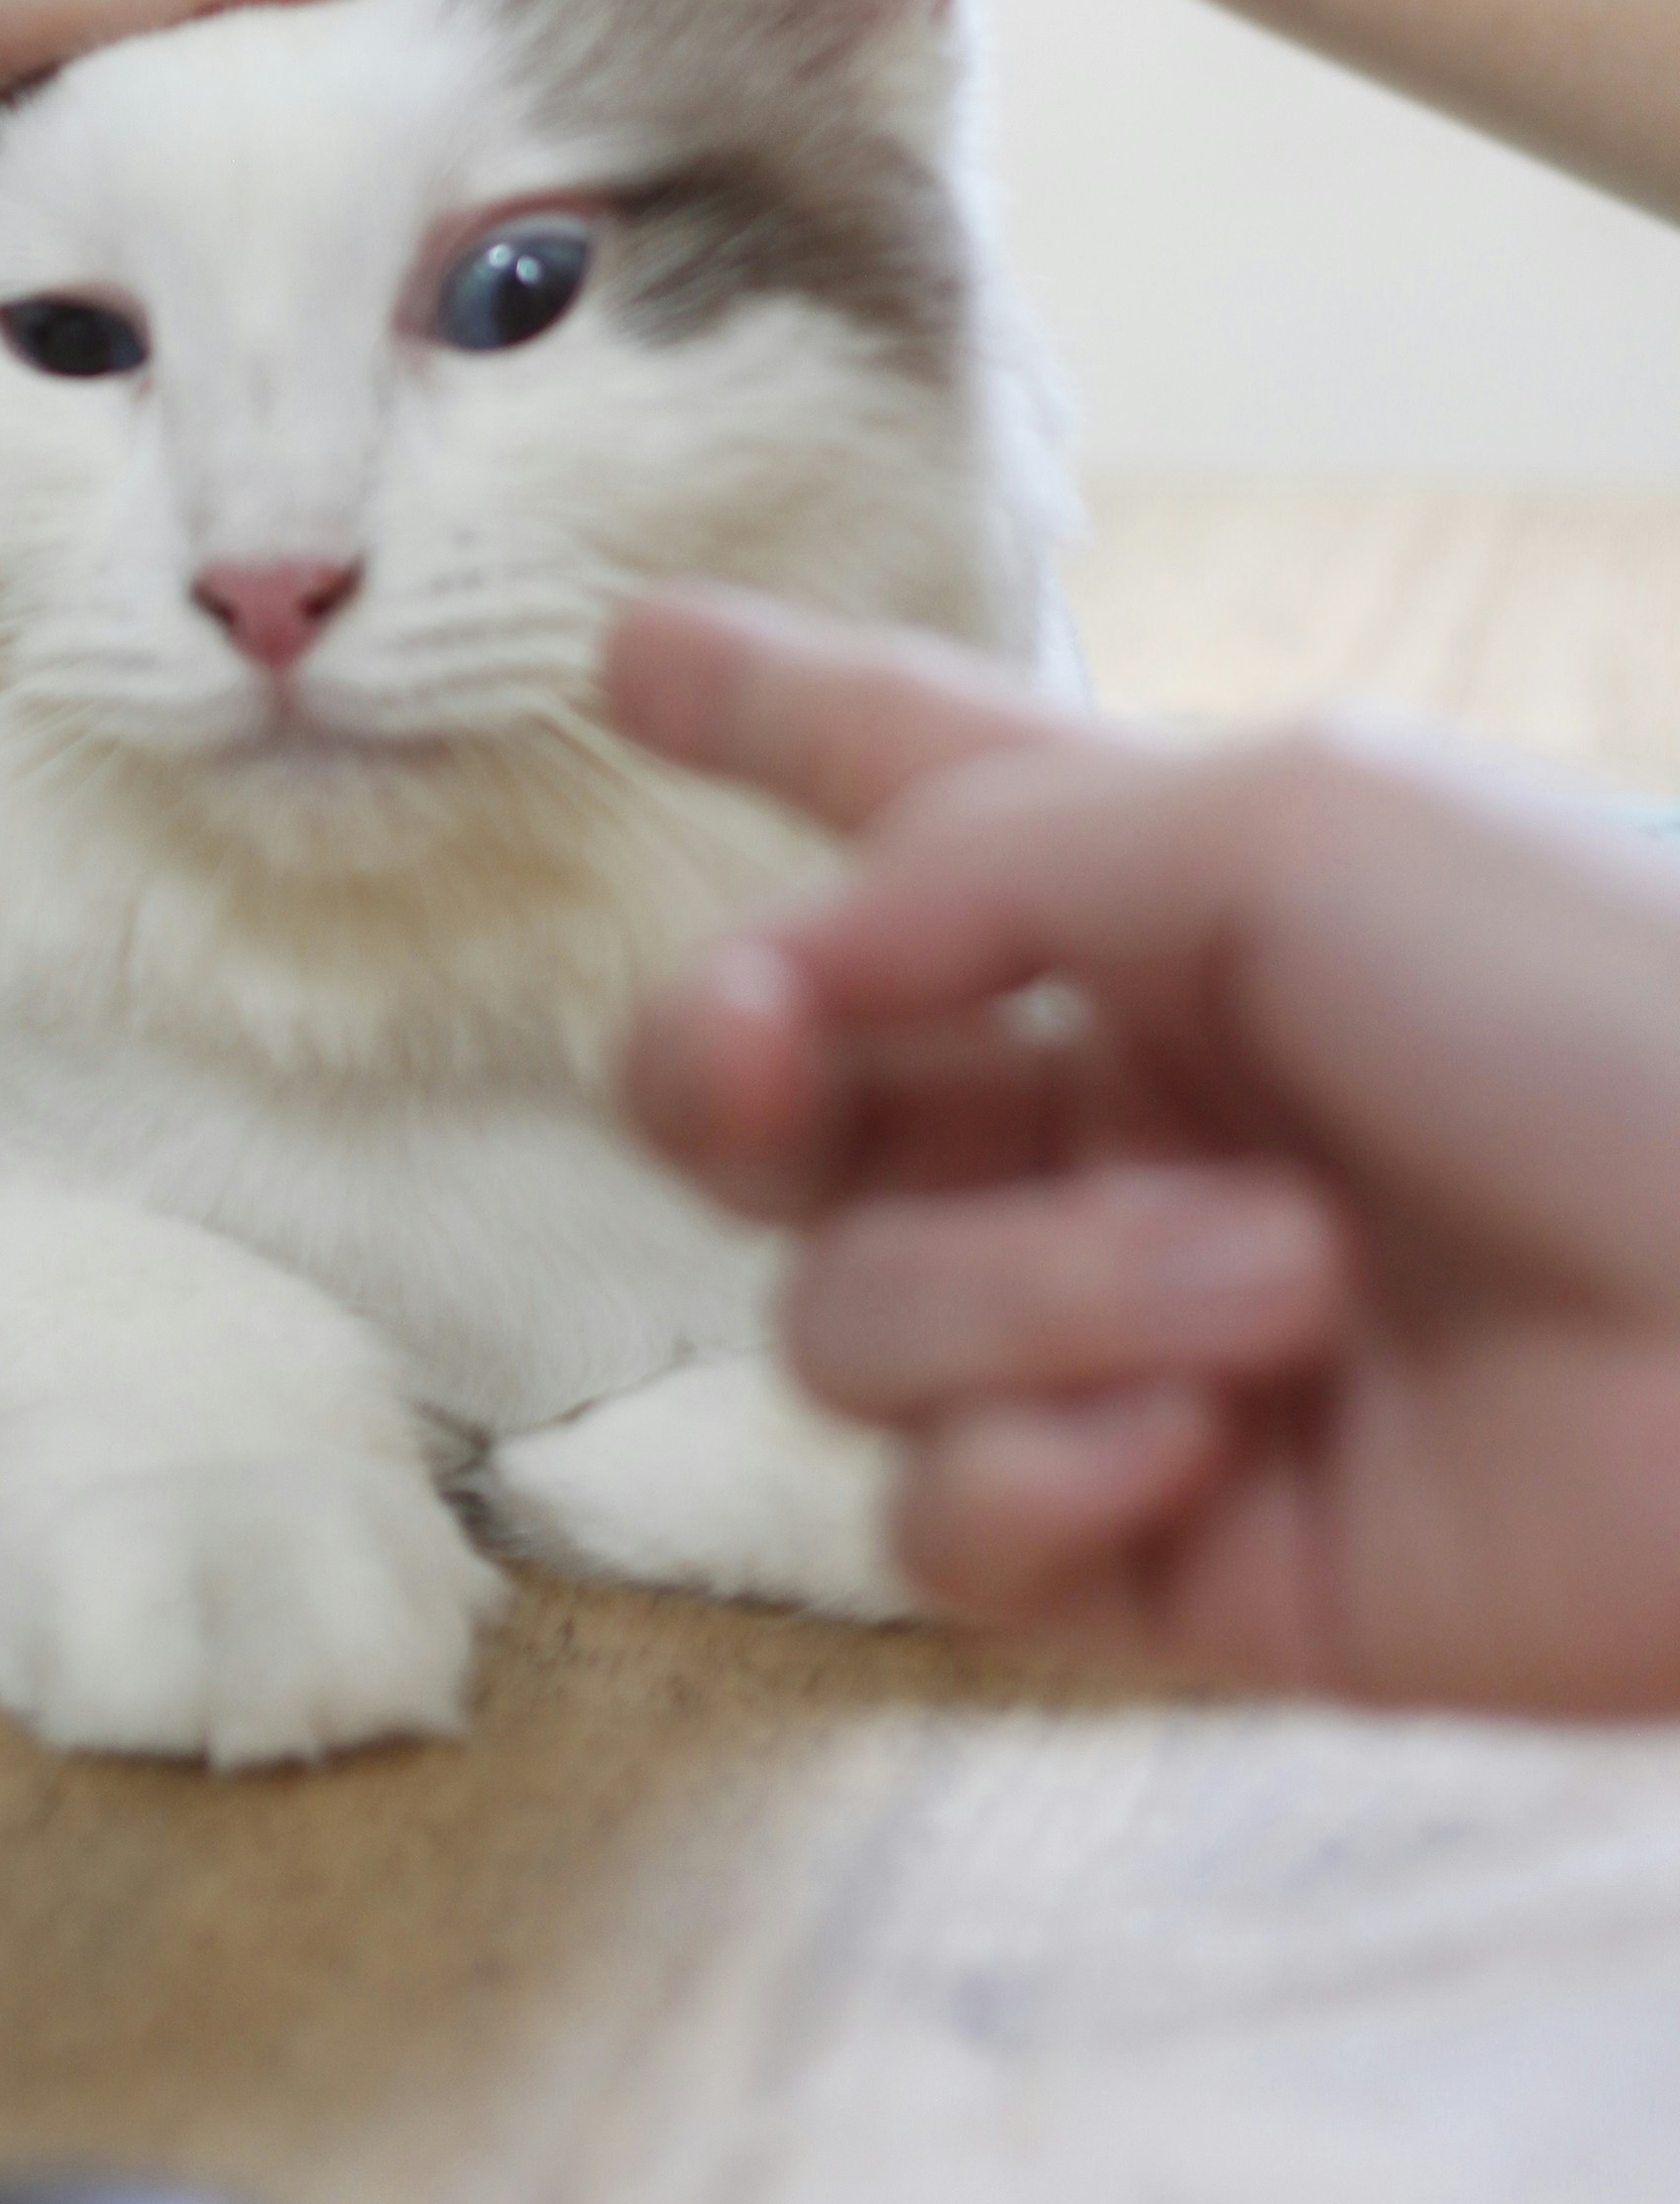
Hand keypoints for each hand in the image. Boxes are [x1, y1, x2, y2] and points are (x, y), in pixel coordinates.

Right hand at [608, 585, 1679, 1713]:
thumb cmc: (1622, 1012)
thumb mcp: (1297, 829)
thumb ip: (991, 859)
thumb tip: (791, 969)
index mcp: (1170, 898)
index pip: (911, 792)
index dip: (762, 712)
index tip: (623, 649)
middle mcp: (1116, 1107)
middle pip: (776, 1089)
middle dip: (715, 1058)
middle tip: (757, 1046)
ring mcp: (1131, 1333)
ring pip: (845, 1314)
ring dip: (1029, 1288)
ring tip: (1281, 1280)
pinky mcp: (1176, 1554)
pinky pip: (945, 1526)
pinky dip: (1043, 1470)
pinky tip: (1202, 1444)